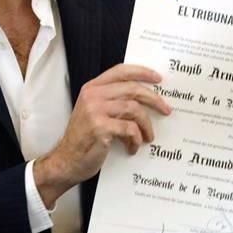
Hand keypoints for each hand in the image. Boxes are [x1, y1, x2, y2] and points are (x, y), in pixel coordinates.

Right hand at [34, 64, 171, 206]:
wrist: (66, 161)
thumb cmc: (83, 139)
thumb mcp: (93, 112)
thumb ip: (112, 100)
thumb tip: (143, 98)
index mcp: (92, 88)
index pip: (121, 71)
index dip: (142, 72)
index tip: (158, 79)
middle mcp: (93, 95)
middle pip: (132, 89)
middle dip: (154, 99)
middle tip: (166, 110)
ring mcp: (95, 111)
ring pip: (134, 109)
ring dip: (146, 125)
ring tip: (149, 136)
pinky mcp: (100, 128)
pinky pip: (130, 129)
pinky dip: (136, 139)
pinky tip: (133, 147)